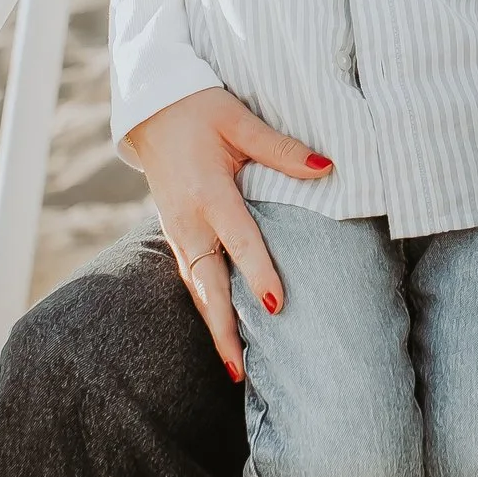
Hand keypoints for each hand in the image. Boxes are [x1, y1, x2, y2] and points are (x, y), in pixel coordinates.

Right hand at [121, 88, 333, 379]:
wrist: (151, 106)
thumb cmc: (200, 108)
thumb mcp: (240, 121)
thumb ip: (281, 148)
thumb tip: (326, 167)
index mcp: (207, 192)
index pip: (239, 240)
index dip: (258, 273)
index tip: (277, 306)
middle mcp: (188, 219)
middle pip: (206, 283)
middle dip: (223, 328)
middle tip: (239, 370)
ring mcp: (177, 229)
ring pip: (195, 286)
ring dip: (213, 325)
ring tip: (233, 366)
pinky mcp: (175, 231)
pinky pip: (190, 275)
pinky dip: (204, 305)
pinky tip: (221, 330)